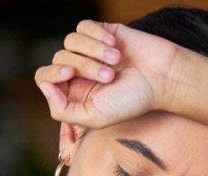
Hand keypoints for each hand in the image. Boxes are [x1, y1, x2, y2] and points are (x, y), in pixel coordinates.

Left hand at [34, 20, 179, 128]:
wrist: (162, 77)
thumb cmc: (132, 101)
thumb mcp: (94, 117)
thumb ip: (62, 110)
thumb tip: (45, 86)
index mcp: (74, 92)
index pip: (45, 78)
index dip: (51, 74)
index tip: (70, 74)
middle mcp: (79, 71)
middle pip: (59, 58)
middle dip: (84, 66)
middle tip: (110, 76)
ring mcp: (89, 51)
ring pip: (70, 40)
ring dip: (93, 51)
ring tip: (116, 61)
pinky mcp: (102, 33)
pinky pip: (84, 26)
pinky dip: (97, 35)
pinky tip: (115, 47)